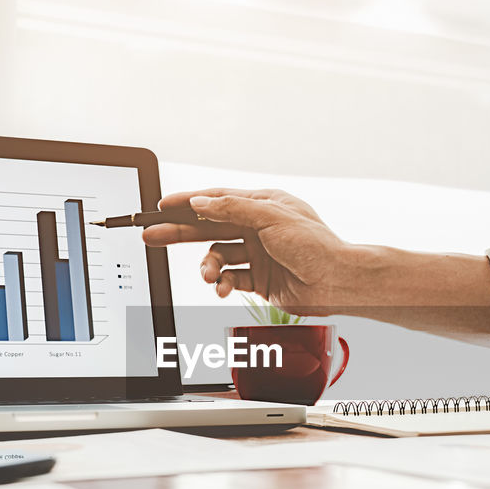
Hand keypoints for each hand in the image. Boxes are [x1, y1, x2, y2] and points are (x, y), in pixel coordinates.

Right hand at [142, 188, 353, 314]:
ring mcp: (258, 254)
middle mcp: (258, 228)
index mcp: (262, 204)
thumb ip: (233, 209)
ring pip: (219, 257)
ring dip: (208, 266)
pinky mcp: (260, 280)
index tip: (161, 206)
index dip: (187, 202)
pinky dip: (223, 284)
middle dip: (180, 232)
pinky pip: (231, 279)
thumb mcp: (272, 217)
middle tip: (151, 237)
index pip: (216, 200)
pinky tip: (222, 288)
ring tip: (208, 276)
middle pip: (209, 228)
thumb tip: (201, 202)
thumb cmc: (315, 245)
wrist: (338, 282)